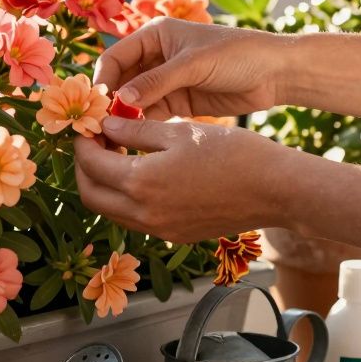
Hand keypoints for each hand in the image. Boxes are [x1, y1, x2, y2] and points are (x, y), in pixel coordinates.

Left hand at [74, 117, 291, 241]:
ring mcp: (160, 230)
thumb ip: (135, 130)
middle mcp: (144, 215)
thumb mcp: (180, 132)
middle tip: (94, 143)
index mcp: (141, 184)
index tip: (87, 127)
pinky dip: (126, 198)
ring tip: (116, 155)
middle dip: (84, 168)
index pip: (91, 165)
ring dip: (104, 185)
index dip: (83, 143)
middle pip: (91, 195)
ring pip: (111, 211)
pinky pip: (135, 219)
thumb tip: (105, 126)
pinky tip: (141, 174)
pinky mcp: (175, 235)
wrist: (277, 190)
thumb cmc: (234, 153)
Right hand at [94, 17, 294, 119]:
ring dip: (123, 118)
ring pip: (132, 101)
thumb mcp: (194, 64)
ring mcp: (166, 81)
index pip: (115, 57)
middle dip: (110, 103)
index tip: (96, 106)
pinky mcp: (177, 102)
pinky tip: (135, 141)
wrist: (276, 74)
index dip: (102, 80)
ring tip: (114, 139)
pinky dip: (141, 127)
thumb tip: (119, 100)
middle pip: (120, 81)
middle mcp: (155, 57)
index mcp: (155, 36)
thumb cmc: (237, 55)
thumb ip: (156, 82)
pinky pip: (151, 115)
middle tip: (99, 129)